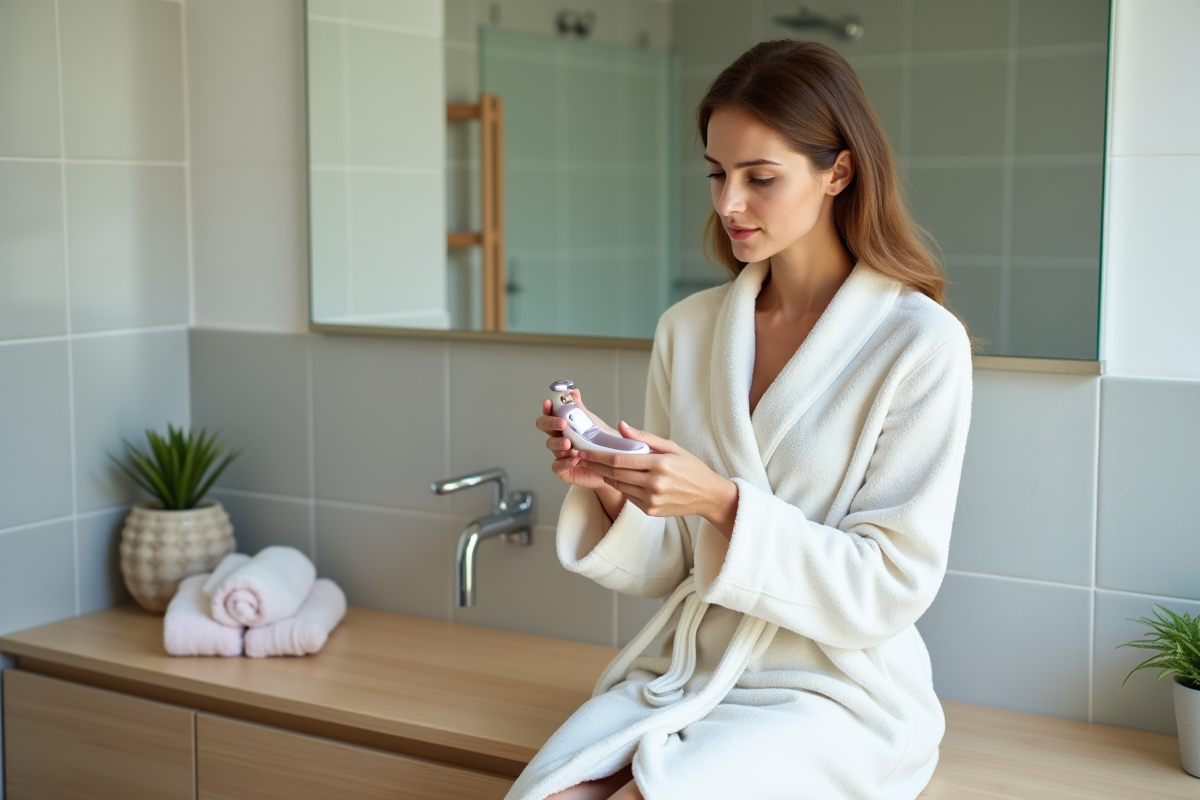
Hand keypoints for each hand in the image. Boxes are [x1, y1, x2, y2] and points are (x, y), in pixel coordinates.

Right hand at [534, 389, 610, 491]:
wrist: (611, 466)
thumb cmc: (599, 444)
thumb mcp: (591, 423)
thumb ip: (580, 409)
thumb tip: (573, 391)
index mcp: (563, 426)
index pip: (550, 413)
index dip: (547, 408)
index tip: (548, 402)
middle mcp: (558, 438)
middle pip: (545, 427)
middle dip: (551, 423)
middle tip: (562, 423)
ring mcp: (559, 454)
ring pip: (551, 445)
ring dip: (559, 443)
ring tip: (569, 444)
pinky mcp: (563, 469)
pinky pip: (557, 466)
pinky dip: (565, 462)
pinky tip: (574, 459)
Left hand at [577, 422, 739, 538]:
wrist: (707, 495)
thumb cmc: (691, 467)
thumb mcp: (672, 447)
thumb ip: (645, 437)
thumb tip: (620, 426)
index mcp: (660, 464)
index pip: (620, 459)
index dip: (598, 455)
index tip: (584, 449)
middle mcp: (654, 484)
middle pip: (615, 474)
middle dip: (594, 465)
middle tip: (579, 456)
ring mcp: (652, 499)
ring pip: (618, 486)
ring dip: (603, 476)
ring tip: (591, 466)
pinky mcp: (650, 510)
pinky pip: (627, 496)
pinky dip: (618, 486)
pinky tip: (611, 478)